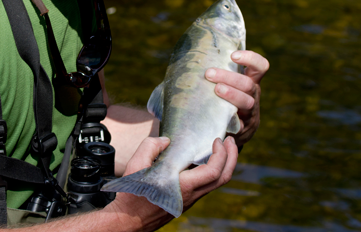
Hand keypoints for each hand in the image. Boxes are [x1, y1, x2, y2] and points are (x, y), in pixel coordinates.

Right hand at [105, 136, 237, 230]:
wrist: (128, 219)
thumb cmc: (132, 194)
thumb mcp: (135, 165)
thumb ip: (151, 146)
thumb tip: (166, 140)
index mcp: (182, 187)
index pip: (213, 172)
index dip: (221, 154)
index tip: (217, 140)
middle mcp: (191, 195)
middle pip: (223, 178)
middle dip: (231, 157)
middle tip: (231, 141)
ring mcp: (190, 199)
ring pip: (216, 183)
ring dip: (223, 164)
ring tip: (221, 148)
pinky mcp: (186, 200)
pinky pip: (206, 185)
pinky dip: (212, 171)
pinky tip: (204, 160)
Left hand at [205, 50, 268, 146]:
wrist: (234, 130)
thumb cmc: (224, 99)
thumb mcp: (226, 84)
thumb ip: (216, 73)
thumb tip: (187, 60)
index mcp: (251, 81)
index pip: (259, 66)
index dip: (250, 58)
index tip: (233, 56)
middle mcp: (254, 95)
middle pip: (248, 84)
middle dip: (228, 77)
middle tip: (209, 74)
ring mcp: (250, 113)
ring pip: (247, 102)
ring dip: (231, 94)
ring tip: (216, 90)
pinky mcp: (243, 128)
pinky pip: (239, 124)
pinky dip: (229, 120)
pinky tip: (216, 117)